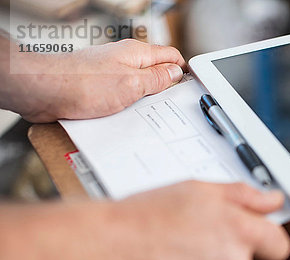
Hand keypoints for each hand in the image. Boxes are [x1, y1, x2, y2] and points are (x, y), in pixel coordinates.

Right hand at [0, 182, 289, 259]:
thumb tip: (274, 201)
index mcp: (241, 232)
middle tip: (186, 246)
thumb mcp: (197, 190)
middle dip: (221, 258)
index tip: (253, 241)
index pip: (279, 245)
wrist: (100, 253)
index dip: (266, 241)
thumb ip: (244, 196)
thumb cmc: (142, 218)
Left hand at [1, 37, 185, 121]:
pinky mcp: (98, 87)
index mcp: (136, 54)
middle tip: (170, 108)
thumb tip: (176, 73)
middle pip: (155, 72)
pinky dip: (128, 107)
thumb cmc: (81, 84)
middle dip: (165, 90)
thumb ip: (156, 79)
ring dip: (145, 101)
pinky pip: (122, 97)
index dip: (184, 71)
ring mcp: (111, 73)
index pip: (171, 56)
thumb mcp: (131, 84)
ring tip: (147, 116)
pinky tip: (127, 119)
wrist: (43, 90)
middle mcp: (124, 61)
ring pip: (139, 86)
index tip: (191, 88)